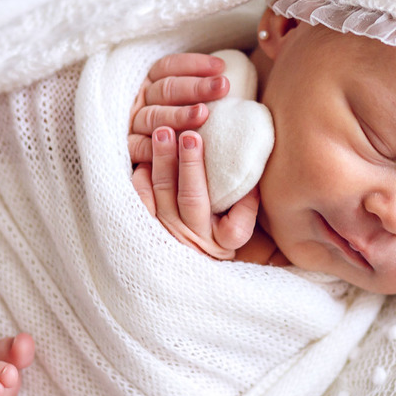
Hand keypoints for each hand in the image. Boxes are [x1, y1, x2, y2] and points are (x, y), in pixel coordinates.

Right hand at [129, 54, 229, 163]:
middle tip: (222, 86)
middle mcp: (140, 102)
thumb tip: (231, 77)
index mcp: (153, 85)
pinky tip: (175, 147)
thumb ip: (206, 93)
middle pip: (165, 89)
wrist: (159, 178)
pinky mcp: (126, 148)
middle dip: (195, 87)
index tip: (221, 67)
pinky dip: (155, 146)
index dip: (194, 64)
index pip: (168, 67)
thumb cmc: (186, 134)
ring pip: (152, 116)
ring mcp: (131, 125)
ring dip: (178, 114)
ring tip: (203, 114)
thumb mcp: (190, 106)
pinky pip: (137, 146)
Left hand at [132, 127, 259, 259]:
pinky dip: (142, 178)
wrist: (179, 262)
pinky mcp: (144, 227)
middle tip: (190, 136)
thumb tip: (255, 163)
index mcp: (223, 241)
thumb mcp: (238, 224)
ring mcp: (167, 233)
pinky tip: (146, 158)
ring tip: (163, 132)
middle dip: (190, 165)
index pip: (236, 227)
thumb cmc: (218, 230)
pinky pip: (140, 200)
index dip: (244, 202)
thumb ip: (248, 201)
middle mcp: (194, 239)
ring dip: (162, 160)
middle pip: (192, 199)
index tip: (245, 173)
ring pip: (163, 193)